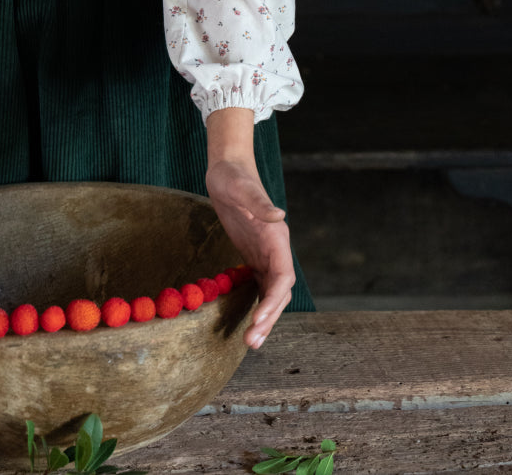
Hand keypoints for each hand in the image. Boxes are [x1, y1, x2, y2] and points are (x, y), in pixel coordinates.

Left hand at [206, 157, 294, 349]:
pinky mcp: (254, 255)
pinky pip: (260, 286)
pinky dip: (257, 305)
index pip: (283, 277)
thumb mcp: (242, 188)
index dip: (274, 300)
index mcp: (276, 237)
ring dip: (264, 317)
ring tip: (251, 341)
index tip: (260, 318)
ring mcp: (266, 254)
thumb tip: (279, 215)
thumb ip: (260, 202)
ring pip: (271, 293)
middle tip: (252, 342)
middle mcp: (276, 249)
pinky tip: (248, 321)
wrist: (228, 169)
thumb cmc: (234, 176)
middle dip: (269, 318)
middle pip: (278, 292)